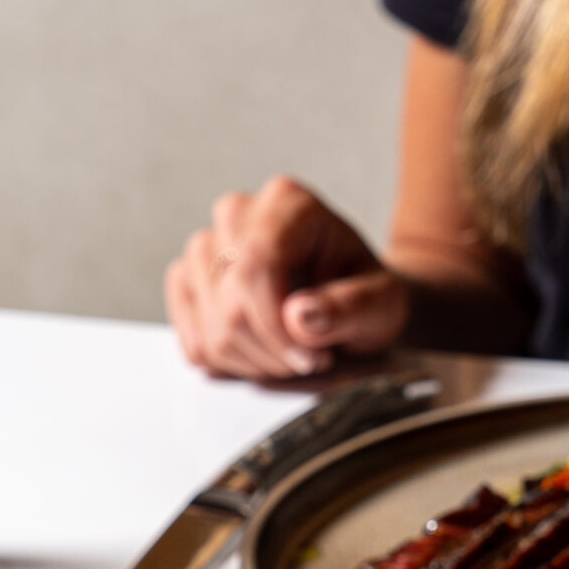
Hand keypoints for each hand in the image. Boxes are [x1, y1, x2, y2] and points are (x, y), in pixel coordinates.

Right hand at [164, 176, 408, 379]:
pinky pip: (194, 343)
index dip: (277, 324)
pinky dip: (229, 365)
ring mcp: (204, 246)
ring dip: (254, 362)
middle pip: (231, 303)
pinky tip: (262, 354)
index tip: (311, 357)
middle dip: (273, 351)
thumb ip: (350, 308)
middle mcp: (237, 214)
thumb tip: (299, 317)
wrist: (348, 298)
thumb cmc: (364, 293)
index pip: (257, 261)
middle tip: (311, 359)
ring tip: (291, 355)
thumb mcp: (382, 303)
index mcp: (288, 203)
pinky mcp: (186, 281)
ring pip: (211, 329)